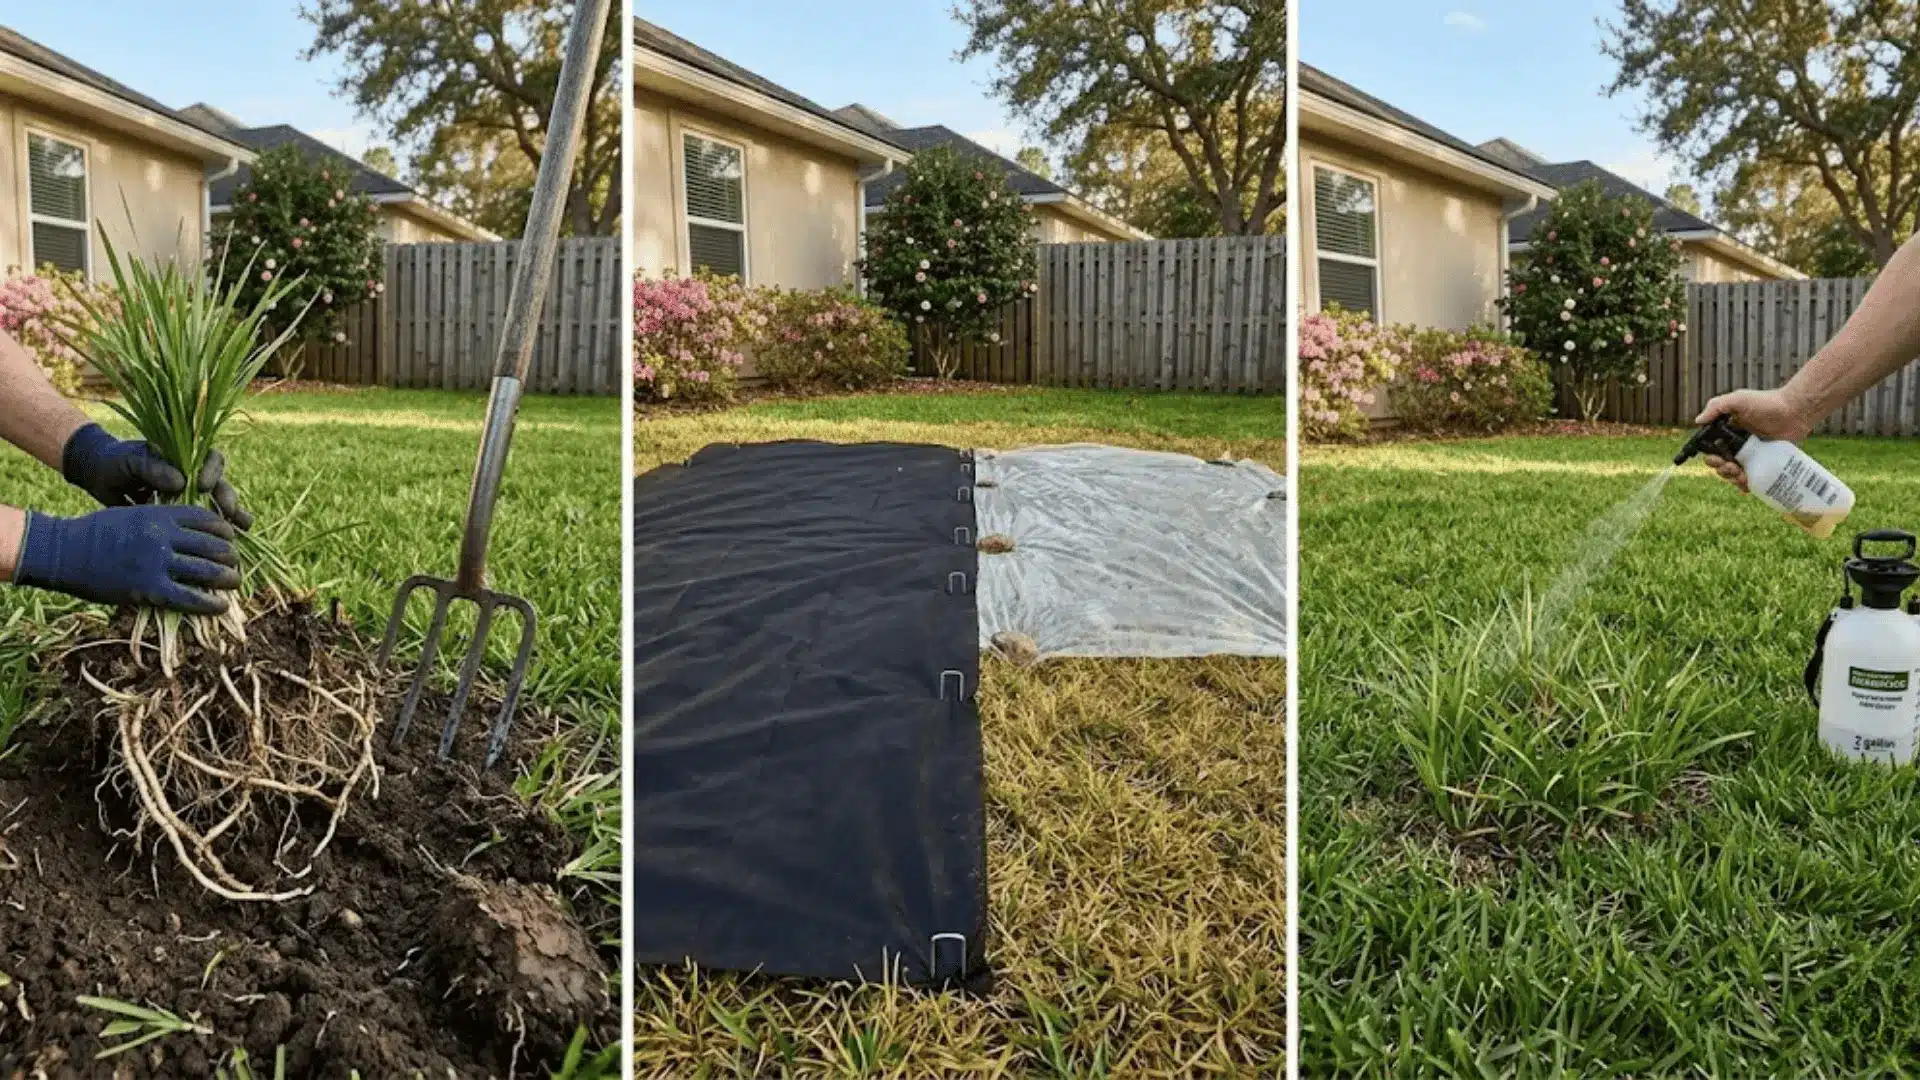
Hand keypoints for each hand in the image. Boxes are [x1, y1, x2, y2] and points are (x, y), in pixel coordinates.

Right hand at [13, 505, 240, 615]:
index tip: (231, 538)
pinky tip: (221, 606)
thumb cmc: (96, 533)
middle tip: (235, 564)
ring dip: (229, 579)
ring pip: (209, 571)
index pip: (207, 519)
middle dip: (231, 556)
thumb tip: (192, 534)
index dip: (225, 530)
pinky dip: (211, 603)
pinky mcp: (149, 589)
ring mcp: (157, 563)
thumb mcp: (134, 515)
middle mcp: (164, 536)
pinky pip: (191, 598)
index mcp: (161, 515)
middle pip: (214, 546)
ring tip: (236, 582)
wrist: (64, 552)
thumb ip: (163, 522)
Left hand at [61, 423, 251, 529]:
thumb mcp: (129, 461)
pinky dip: (217, 533)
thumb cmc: (114, 463)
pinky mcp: (184, 516)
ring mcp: (191, 495)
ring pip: (220, 504)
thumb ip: (153, 468)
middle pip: (221, 484)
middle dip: (228, 498)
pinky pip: (206, 523)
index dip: (213, 471)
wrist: (98, 477)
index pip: (210, 459)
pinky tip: (230, 541)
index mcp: (183, 457)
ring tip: (242, 528)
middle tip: (228, 513)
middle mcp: (193, 476)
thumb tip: (181, 481)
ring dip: (233, 515)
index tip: (201, 485)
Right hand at [1694, 389, 1818, 492]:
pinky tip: (1747, 485)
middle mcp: (1738, 444)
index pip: (1712, 448)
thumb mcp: (1738, 400)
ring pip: (1735, 472)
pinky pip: (1753, 477)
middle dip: (1720, 468)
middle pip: (1721, 463)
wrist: (1796, 411)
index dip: (1709, 456)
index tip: (1711, 459)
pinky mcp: (1766, 462)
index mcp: (1728, 431)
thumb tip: (1698, 421)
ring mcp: (1752, 454)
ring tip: (1739, 475)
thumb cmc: (1767, 402)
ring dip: (1732, 478)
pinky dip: (1747, 484)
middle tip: (1727, 466)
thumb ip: (1716, 407)